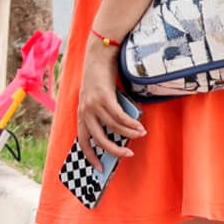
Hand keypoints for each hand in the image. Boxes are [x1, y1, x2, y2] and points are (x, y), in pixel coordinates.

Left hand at [76, 39, 143, 160]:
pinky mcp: (103, 96)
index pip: (83, 140)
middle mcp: (84, 110)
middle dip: (113, 151)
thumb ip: (105, 116)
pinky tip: (140, 126)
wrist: (98, 55)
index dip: (90, 155)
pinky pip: (119, 116)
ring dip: (129, 134)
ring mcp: (93, 103)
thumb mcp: (99, 100)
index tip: (99, 168)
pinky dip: (131, 123)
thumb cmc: (101, 79)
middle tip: (128, 155)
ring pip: (113, 127)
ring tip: (141, 134)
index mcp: (81, 113)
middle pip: (98, 138)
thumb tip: (121, 135)